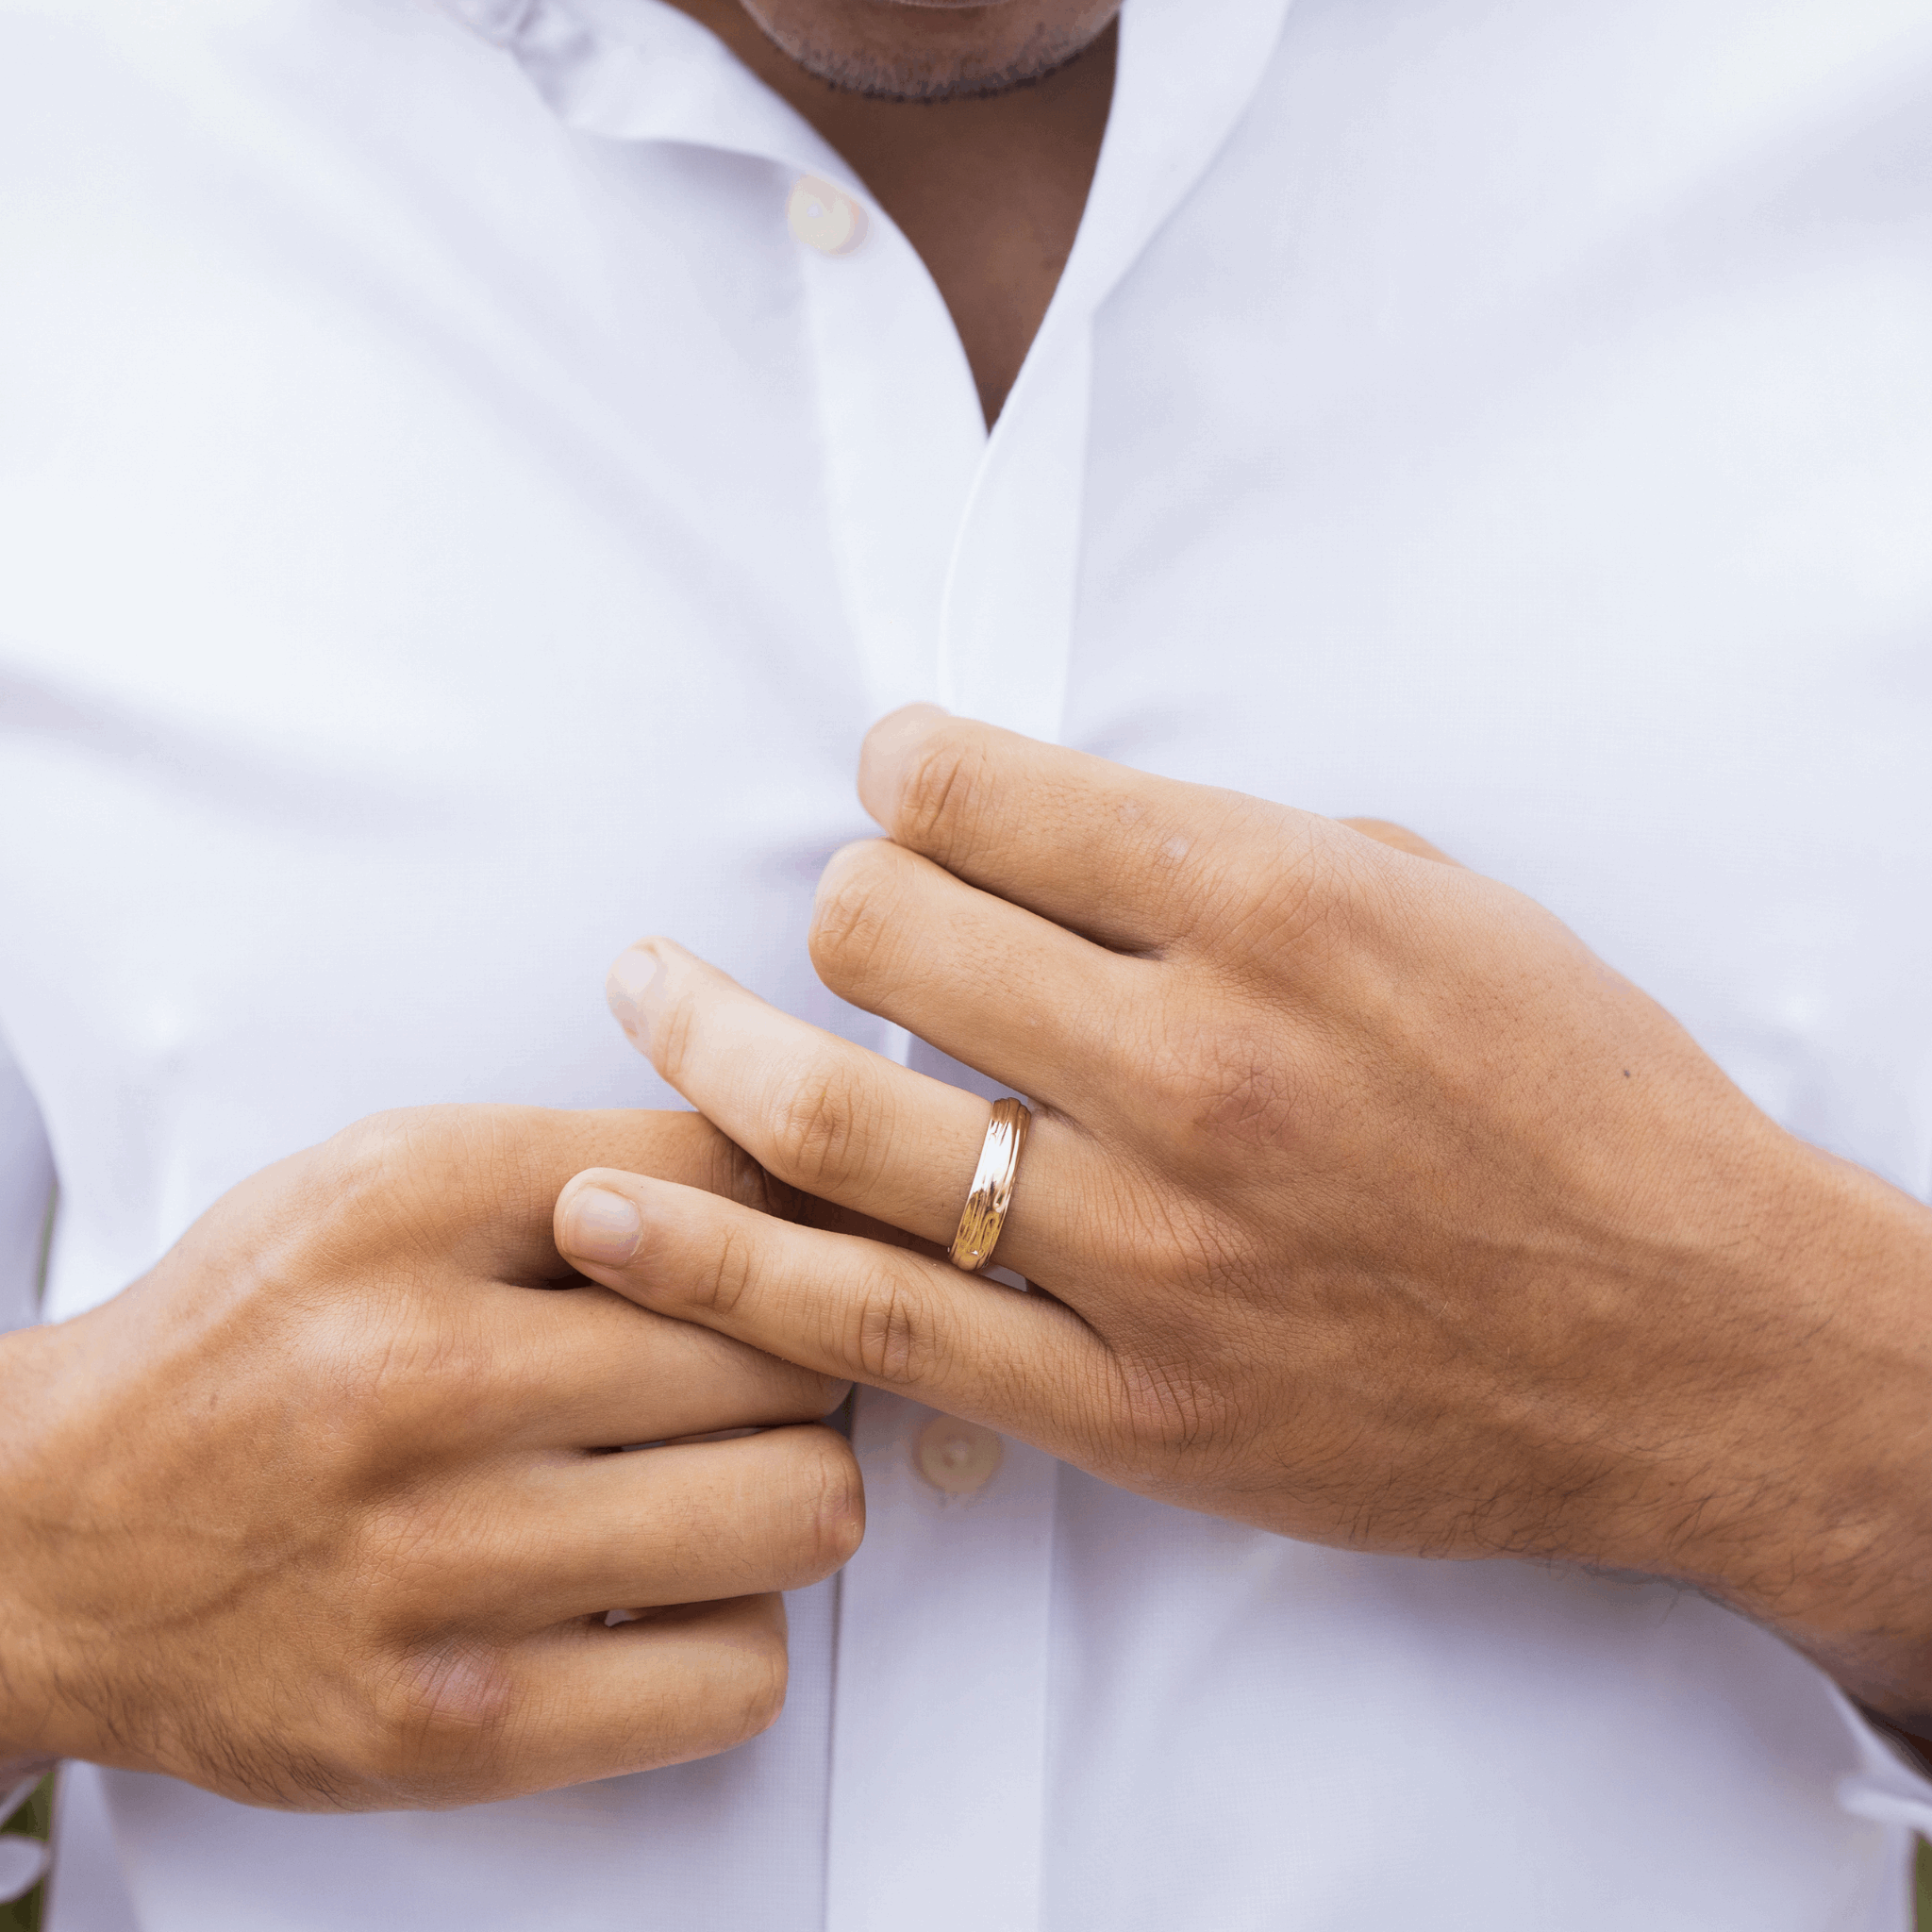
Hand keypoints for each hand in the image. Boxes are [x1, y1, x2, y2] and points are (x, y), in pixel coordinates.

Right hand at [0, 1108, 859, 1808]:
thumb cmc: (246, 1346)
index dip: (804, 1213)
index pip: (732, 1176)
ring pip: (799, 1507)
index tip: (802, 1244)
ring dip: (789, 1493)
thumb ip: (597, 1156)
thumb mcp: (392, 1181)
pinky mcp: (452, 1730)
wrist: (53, 1542)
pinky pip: (735, 1677)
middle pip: (790, 1350)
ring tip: (721, 1478)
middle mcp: (428, 1379)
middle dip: (800, 1358)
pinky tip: (667, 1593)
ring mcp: (443, 1568)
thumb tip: (801, 1175)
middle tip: (752, 1374)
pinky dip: (733, 1632)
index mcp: (418, 1209)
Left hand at [558, 708, 1931, 1730]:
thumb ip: (1230, 853)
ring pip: (831, 1115)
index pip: (978, 790)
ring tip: (646, 988)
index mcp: (1273, 909)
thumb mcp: (1437, 901)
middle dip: (843, 894)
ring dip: (706, 1031)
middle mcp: (1190, 1066)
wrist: (1693, 1342)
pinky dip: (714, 1258)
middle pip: (880, 927)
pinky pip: (869, 1320)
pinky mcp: (1124, 1402)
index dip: (907, 769)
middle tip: (856, 911)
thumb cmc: (1582, 1101)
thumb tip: (1055, 827)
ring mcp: (1144, 1247)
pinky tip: (606, 1200)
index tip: (906, 787)